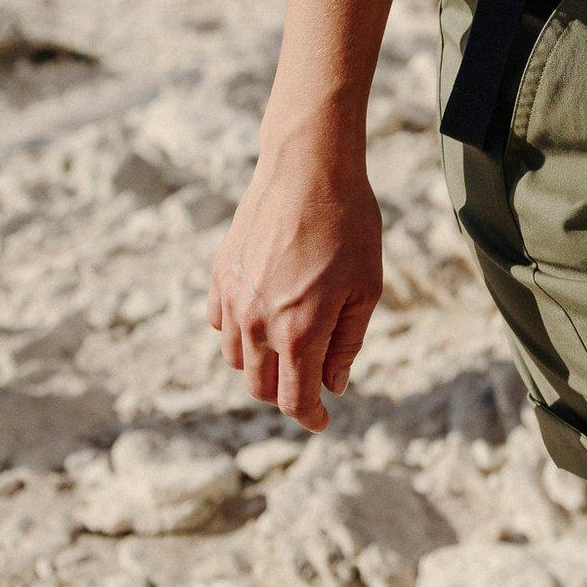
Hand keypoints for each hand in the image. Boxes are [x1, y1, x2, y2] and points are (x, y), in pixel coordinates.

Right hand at [207, 126, 381, 432]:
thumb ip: (347, 342)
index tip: (321, 419)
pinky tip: (263, 313)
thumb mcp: (366, 287)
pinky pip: (220, 322)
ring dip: (260, 364)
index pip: (294, 400)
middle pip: (261, 387)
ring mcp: (233, 297)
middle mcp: (258, 322)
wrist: (308, 166)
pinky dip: (238, 331)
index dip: (310, 418)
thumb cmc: (349, 223)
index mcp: (299, 331)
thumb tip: (333, 384)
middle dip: (286, 393)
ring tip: (288, 345)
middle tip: (310, 380)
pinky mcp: (220, 273)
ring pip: (236, 358)